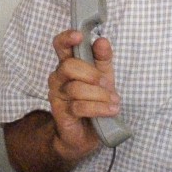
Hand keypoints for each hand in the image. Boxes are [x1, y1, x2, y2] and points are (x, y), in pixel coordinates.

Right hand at [47, 29, 120, 160]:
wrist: (86, 134)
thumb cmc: (94, 101)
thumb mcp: (103, 78)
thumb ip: (103, 60)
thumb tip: (102, 41)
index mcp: (69, 64)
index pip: (60, 45)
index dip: (67, 38)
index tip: (79, 36)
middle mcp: (59, 77)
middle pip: (69, 66)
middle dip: (91, 74)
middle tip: (107, 83)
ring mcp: (58, 95)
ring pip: (76, 88)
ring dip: (100, 95)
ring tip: (114, 102)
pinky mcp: (61, 112)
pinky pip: (79, 106)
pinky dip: (99, 108)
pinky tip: (110, 110)